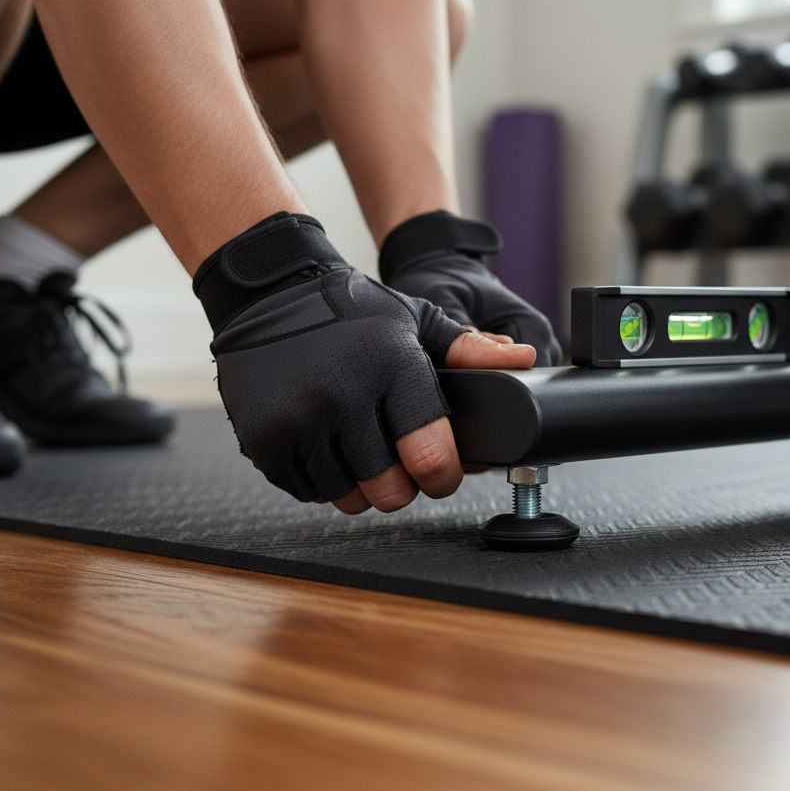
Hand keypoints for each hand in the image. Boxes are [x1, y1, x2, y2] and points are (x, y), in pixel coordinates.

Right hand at [194, 213, 534, 514]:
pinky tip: (327, 448)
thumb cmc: (353, 312)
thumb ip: (469, 349)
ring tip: (360, 452)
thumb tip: (524, 359)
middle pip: (390, 489)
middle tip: (397, 464)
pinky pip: (306, 490)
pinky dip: (320, 479)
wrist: (271, 294)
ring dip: (359, 485)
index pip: (431, 455)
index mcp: (392, 368)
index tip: (440, 473)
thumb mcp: (417, 320)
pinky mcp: (264, 439)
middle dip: (402, 486)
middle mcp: (344, 396)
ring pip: (347, 495)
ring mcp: (299, 420)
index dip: (442, 475)